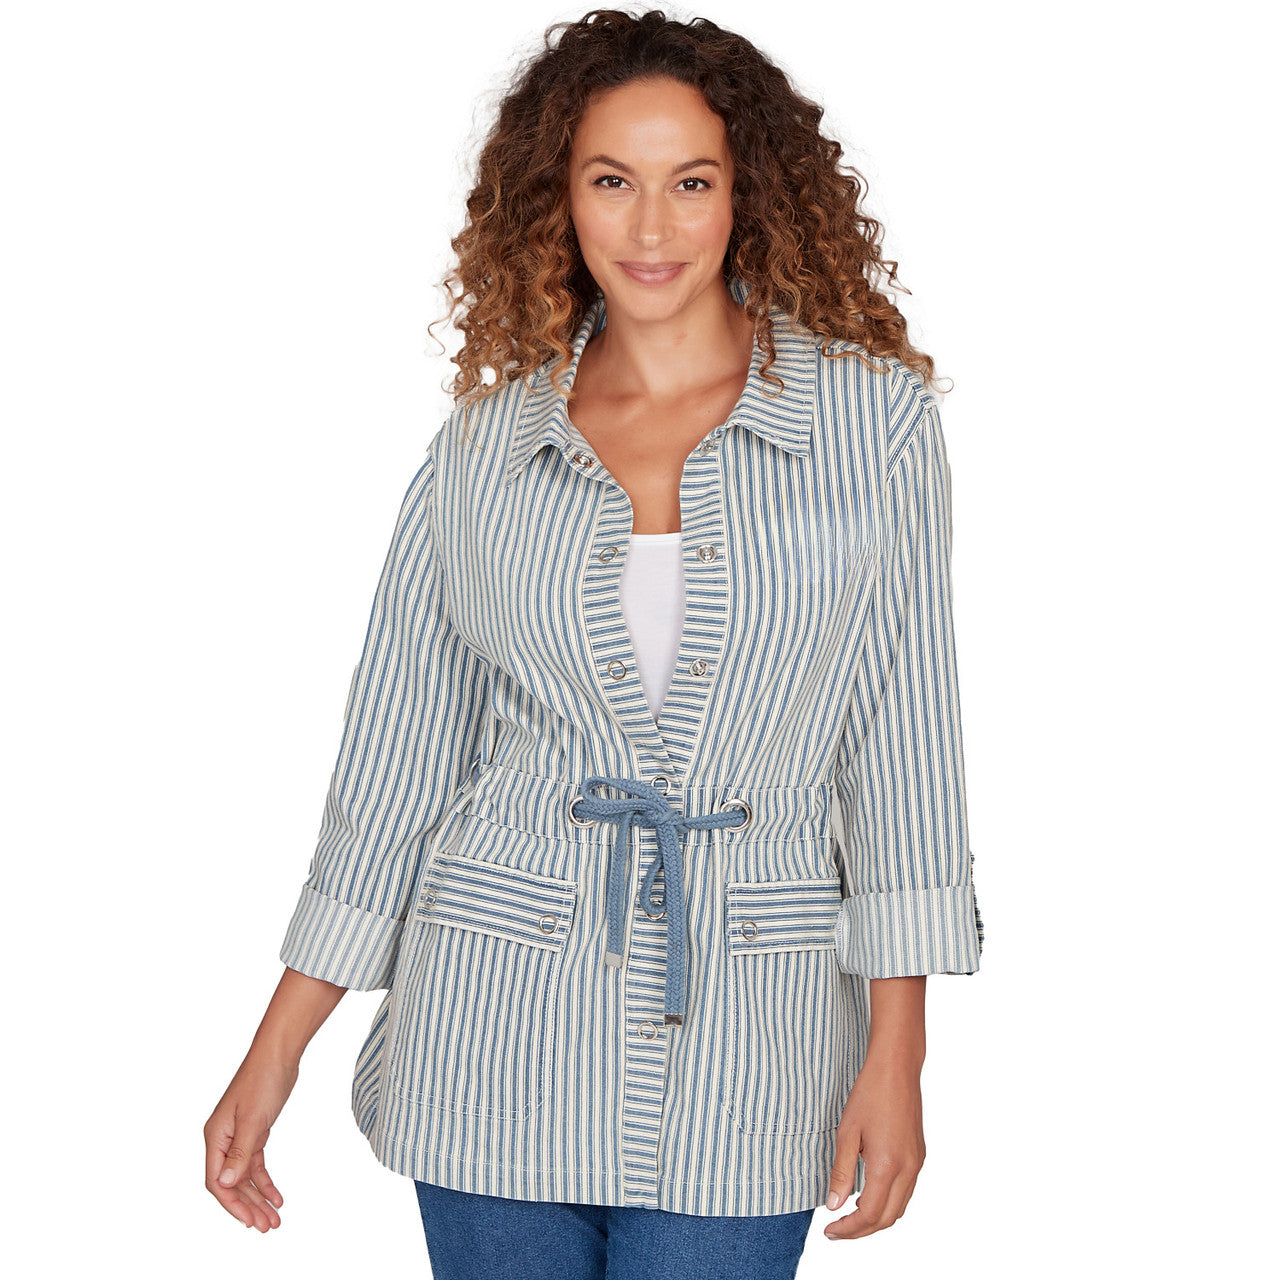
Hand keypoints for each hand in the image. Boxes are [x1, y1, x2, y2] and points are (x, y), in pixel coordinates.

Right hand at [204, 1050, 298, 1231]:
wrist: (279, 1054)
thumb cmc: (263, 1080)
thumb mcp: (254, 1119)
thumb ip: (240, 1153)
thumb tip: (225, 1184)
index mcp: (215, 1137)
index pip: (217, 1182)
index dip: (232, 1205)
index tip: (250, 1222)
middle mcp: (223, 1140)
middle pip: (232, 1183)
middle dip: (249, 1207)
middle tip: (268, 1226)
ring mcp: (238, 1136)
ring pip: (245, 1176)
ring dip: (259, 1197)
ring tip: (275, 1218)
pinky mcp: (254, 1132)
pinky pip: (256, 1163)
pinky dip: (266, 1180)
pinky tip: (277, 1196)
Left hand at [822, 1054, 925, 1239]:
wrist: (896, 1069)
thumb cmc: (869, 1095)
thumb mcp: (847, 1132)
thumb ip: (841, 1172)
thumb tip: (833, 1204)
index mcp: (887, 1166)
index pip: (868, 1214)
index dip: (848, 1228)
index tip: (829, 1230)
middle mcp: (908, 1170)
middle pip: (886, 1218)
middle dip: (861, 1230)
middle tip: (836, 1230)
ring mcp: (917, 1164)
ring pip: (899, 1208)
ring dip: (875, 1219)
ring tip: (849, 1217)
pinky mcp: (919, 1156)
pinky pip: (905, 1192)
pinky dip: (887, 1203)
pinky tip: (868, 1196)